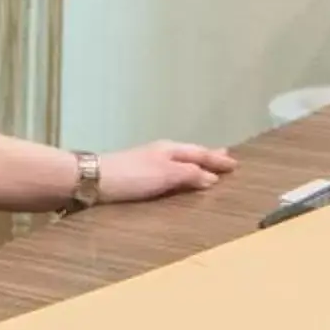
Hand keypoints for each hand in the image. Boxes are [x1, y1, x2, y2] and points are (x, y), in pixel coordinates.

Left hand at [97, 140, 237, 203]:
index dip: (217, 160)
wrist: (94, 179)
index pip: (200, 153)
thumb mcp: (165, 175)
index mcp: (171, 149)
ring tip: (207, 167)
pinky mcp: (139, 172)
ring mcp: (149, 160)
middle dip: (209, 156)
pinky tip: (179, 177)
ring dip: (196, 163)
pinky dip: (182, 170)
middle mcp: (162, 151)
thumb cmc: (132, 176)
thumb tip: (212, 177)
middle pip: (191, 153)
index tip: (235, 164)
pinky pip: (170, 168)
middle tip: (225, 158)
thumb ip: (189, 175)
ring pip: (180, 160)